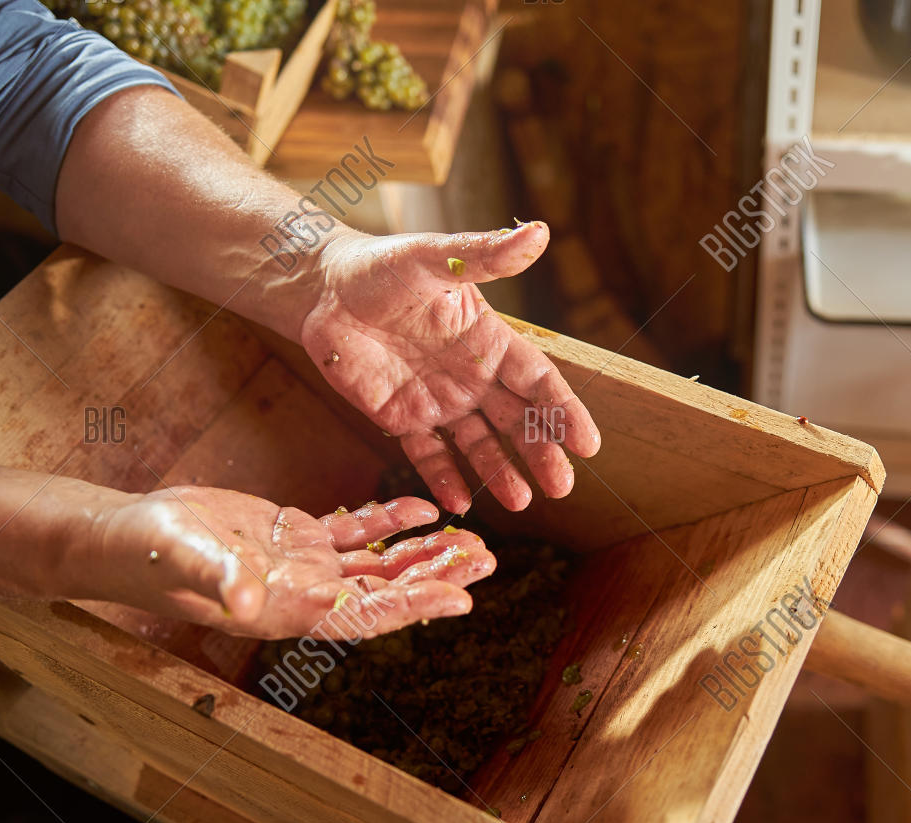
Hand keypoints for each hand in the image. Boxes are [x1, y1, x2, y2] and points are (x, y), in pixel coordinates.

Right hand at [83, 487, 494, 638]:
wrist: (127, 538)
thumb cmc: (150, 557)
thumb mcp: (185, 561)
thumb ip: (220, 578)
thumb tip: (250, 598)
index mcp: (291, 609)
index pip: (366, 613)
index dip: (413, 606)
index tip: (459, 598)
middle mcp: (307, 593)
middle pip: (387, 590)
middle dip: (436, 576)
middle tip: (486, 560)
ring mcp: (304, 566)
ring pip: (379, 562)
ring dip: (423, 552)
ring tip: (471, 540)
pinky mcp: (294, 536)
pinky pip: (353, 532)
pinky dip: (387, 522)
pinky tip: (422, 510)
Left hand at [301, 222, 600, 513]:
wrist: (323, 290)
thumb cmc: (381, 266)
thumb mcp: (434, 257)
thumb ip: (485, 254)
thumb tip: (539, 232)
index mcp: (489, 340)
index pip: (537, 381)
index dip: (563, 411)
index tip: (588, 443)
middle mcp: (472, 376)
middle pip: (517, 421)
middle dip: (541, 453)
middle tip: (562, 486)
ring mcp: (440, 401)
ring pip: (479, 445)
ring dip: (501, 473)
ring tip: (521, 502)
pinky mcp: (402, 419)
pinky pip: (428, 456)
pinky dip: (444, 479)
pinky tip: (460, 503)